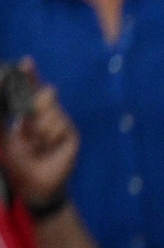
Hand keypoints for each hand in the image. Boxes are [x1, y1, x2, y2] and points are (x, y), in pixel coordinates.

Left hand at [0, 67, 77, 207]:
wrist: (33, 184)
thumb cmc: (17, 161)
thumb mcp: (3, 134)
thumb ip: (2, 113)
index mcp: (30, 111)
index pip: (30, 88)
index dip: (29, 75)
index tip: (26, 62)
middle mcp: (48, 114)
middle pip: (45, 93)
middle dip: (34, 105)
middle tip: (26, 128)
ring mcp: (61, 123)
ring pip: (52, 109)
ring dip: (39, 129)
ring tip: (37, 145)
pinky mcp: (72, 135)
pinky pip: (60, 124)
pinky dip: (49, 136)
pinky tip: (48, 148)